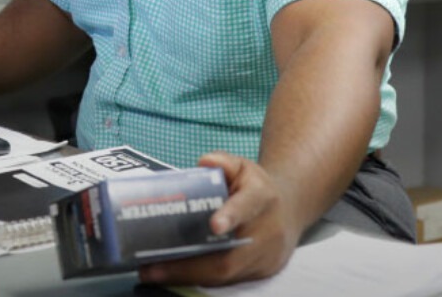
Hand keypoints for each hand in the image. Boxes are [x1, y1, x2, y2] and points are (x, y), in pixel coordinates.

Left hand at [136, 152, 301, 286]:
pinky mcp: (260, 272)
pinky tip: (172, 275)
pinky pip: (228, 281)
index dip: (231, 215)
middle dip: (191, 264)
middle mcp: (268, 231)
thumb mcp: (241, 166)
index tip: (213, 225)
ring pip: (227, 274)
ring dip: (188, 275)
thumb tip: (204, 162)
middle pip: (231, 255)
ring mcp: (265, 257)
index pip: (248, 205)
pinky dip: (198, 278)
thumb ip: (222, 162)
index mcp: (262, 197)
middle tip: (153, 266)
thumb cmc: (255, 187)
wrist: (288, 211)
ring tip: (154, 272)